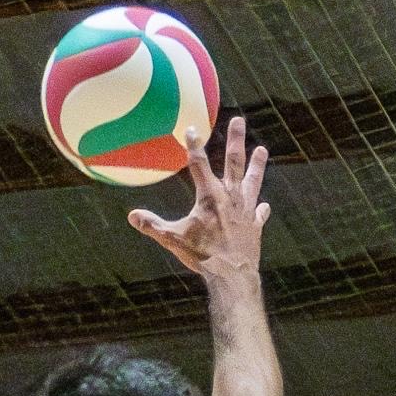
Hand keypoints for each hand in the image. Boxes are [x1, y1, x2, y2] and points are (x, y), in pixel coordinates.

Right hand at [128, 114, 268, 285]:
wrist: (232, 275)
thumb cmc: (202, 255)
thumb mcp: (173, 239)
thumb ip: (153, 225)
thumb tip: (132, 216)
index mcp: (209, 196)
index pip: (199, 164)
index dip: (194, 145)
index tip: (192, 128)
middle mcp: (230, 197)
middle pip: (233, 162)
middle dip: (235, 140)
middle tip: (238, 120)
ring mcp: (246, 210)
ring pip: (253, 181)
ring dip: (257, 165)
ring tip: (262, 149)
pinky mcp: (255, 226)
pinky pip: (259, 213)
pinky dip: (260, 208)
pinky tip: (263, 205)